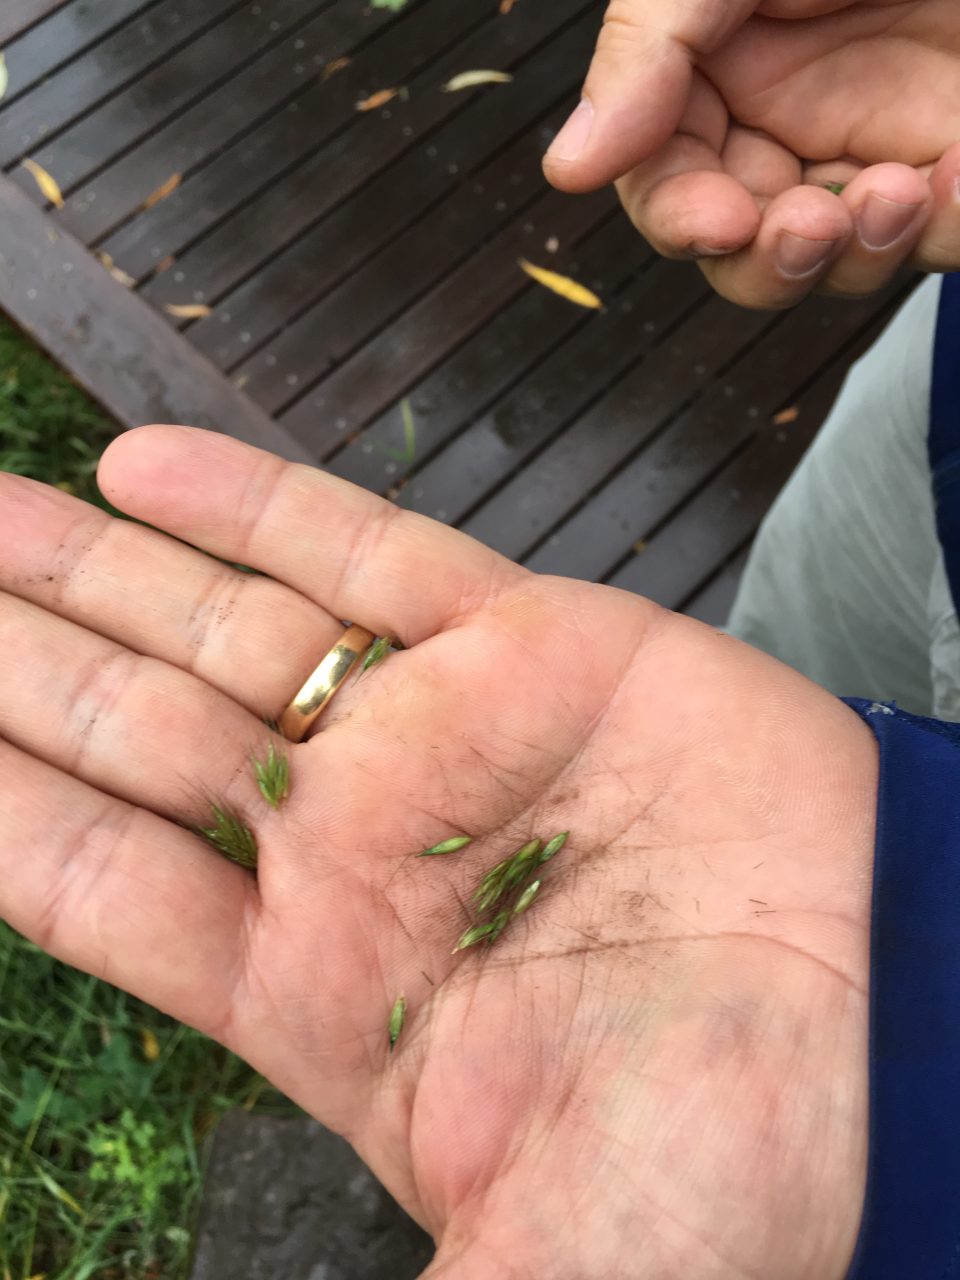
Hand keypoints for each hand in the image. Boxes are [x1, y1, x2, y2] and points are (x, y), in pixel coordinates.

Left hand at [0, 427, 876, 1277]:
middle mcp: (352, 841)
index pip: (91, 873)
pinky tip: (147, 468)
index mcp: (310, 984)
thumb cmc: (718, 1159)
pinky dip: (256, 505)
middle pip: (129, 725)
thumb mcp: (522, 1265)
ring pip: (222, 622)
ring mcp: (434, 729)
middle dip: (13, 652)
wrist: (892, 1019)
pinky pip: (364, 555)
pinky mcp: (526, 642)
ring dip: (97, 565)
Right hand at [544, 0, 959, 307]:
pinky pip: (943, 238)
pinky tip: (957, 170)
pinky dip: (948, 228)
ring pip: (835, 267)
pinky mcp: (955, 165)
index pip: (667, 179)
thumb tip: (569, 169)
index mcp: (719, 71)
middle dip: (768, 264)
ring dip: (854, 258)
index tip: (718, 222)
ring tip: (896, 193)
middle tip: (807, 230)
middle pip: (742, 252)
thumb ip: (649, 52)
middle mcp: (789, 121)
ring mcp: (874, 148)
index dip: (682, 217)